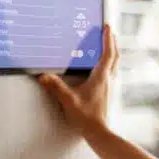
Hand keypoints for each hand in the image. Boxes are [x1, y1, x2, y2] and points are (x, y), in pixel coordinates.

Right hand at [39, 24, 119, 138]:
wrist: (99, 132)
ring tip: (107, 45)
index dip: (107, 38)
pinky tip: (102, 68)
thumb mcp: (68, 100)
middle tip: (109, 32)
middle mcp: (109, 79)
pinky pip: (112, 73)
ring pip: (115, 64)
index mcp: (101, 76)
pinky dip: (110, 64)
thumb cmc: (87, 117)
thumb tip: (43, 76)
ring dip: (112, 53)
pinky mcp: (109, 92)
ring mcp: (111, 86)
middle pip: (115, 56)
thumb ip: (56, 87)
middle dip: (112, 42)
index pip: (107, 53)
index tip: (107, 27)